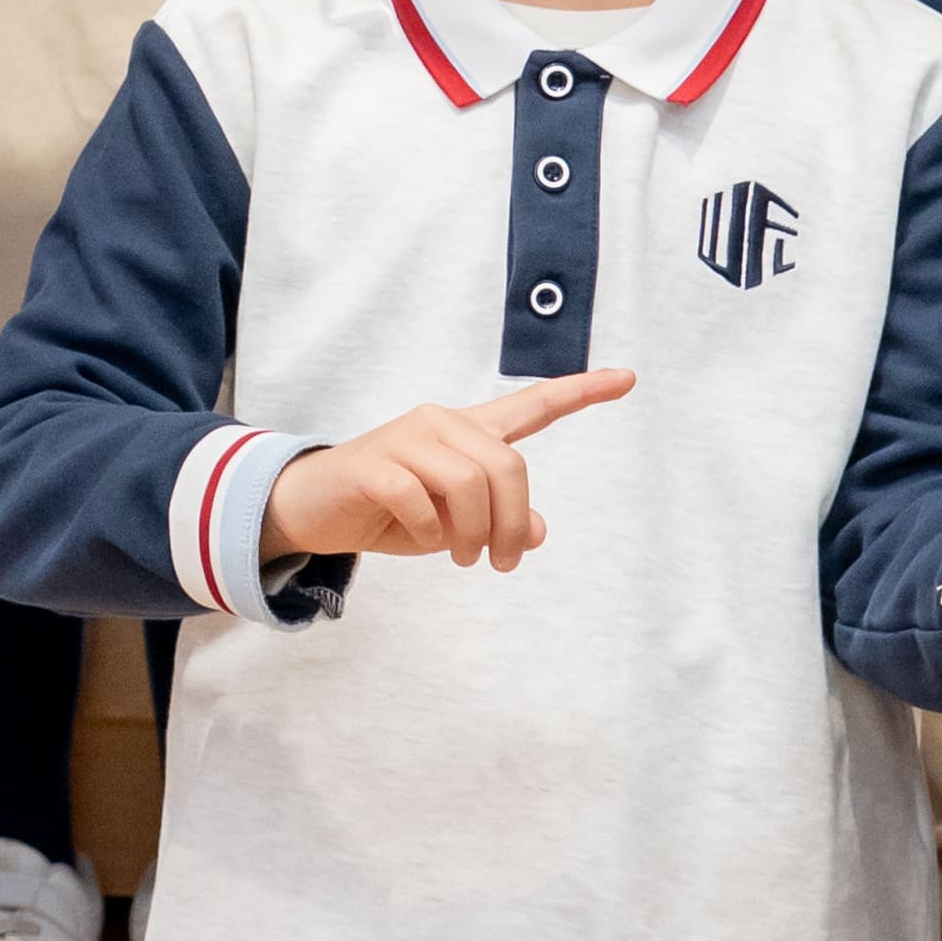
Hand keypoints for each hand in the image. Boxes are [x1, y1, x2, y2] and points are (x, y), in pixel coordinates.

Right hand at [265, 372, 631, 571]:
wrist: (314, 509)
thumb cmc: (388, 510)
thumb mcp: (453, 523)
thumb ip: (498, 519)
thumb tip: (537, 530)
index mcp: (468, 432)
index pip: (532, 406)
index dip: (581, 392)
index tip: (628, 378)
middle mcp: (442, 423)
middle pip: (507, 464)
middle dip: (512, 522)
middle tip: (503, 562)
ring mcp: (407, 437)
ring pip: (469, 481)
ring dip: (473, 533)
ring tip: (462, 557)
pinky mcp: (374, 461)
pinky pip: (420, 497)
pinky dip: (432, 532)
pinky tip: (427, 542)